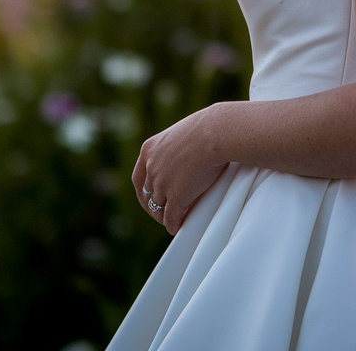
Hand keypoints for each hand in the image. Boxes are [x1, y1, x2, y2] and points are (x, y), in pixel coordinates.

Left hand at [132, 105, 227, 234]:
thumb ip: (178, 147)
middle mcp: (151, 167)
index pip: (138, 177)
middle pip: (148, 194)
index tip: (149, 197)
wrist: (217, 133)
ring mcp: (162, 183)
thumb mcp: (184, 133)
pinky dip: (173, 224)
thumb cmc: (210, 127)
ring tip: (172, 220)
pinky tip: (177, 227)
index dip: (144, 190)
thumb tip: (189, 155)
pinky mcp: (176, 197)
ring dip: (164, 216)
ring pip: (158, 207)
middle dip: (154, 204)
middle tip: (162, 211)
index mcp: (149, 149)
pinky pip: (171, 217)